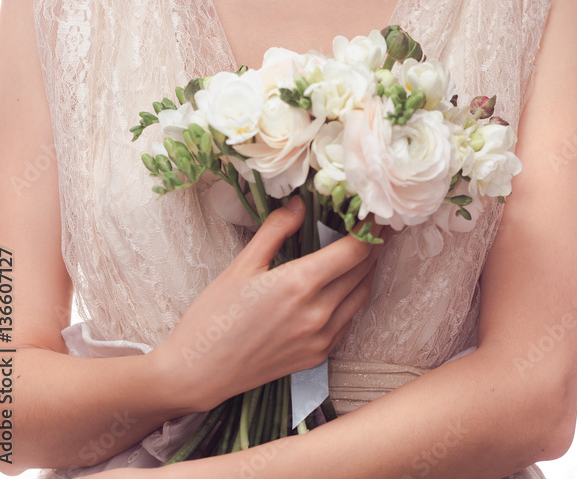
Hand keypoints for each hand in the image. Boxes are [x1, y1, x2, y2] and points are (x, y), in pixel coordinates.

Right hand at [149, 196, 392, 415]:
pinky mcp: (317, 356)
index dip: (371, 230)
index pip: (354, 251)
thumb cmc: (214, 315)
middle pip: (363, 271)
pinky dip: (353, 298)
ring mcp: (320, 338)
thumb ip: (276, 229)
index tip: (376, 213)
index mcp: (299, 284)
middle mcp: (318, 313)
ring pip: (361, 296)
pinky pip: (348, 320)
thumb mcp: (242, 264)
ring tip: (366, 250)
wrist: (200, 371)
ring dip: (367, 271)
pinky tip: (345, 285)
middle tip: (376, 226)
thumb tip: (300, 204)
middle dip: (373, 246)